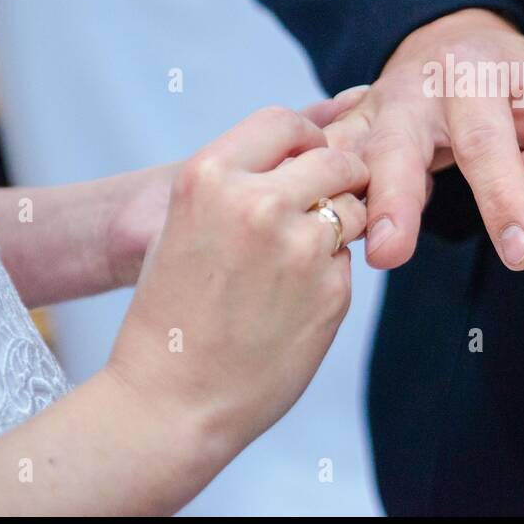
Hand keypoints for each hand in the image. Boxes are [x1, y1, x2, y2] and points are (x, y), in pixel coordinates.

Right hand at [105, 89, 369, 286]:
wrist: (170, 401)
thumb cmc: (174, 311)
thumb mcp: (185, 224)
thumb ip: (240, 180)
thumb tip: (307, 142)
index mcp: (210, 177)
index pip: (284, 122)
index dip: (304, 138)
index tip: (307, 157)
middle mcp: (258, 203)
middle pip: (335, 160)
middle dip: (338, 178)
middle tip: (321, 206)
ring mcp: (300, 247)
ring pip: (353, 209)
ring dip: (339, 226)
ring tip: (293, 264)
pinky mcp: (332, 290)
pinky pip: (348, 261)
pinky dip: (331, 275)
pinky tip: (292, 304)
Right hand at [323, 9, 523, 270]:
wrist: (450, 42)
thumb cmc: (515, 81)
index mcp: (474, 77)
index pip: (490, 142)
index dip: (506, 198)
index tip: (523, 254)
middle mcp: (413, 91)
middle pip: (397, 145)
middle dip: (393, 199)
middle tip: (391, 253)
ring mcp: (369, 113)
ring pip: (343, 153)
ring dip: (337, 197)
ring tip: (337, 246)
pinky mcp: (343, 135)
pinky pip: (317, 164)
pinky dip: (306, 190)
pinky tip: (302, 228)